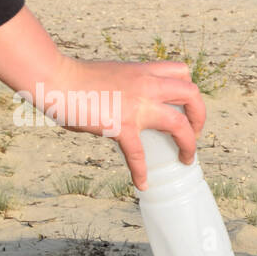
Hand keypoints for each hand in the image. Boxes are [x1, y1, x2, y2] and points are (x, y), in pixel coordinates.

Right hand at [44, 56, 205, 189]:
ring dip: (189, 144)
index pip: (182, 72)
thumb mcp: (112, 74)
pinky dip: (141, 172)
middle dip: (200, 116)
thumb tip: (129, 105)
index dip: (190, 89)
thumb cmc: (75, 78)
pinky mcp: (120, 125)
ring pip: (179, 124)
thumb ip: (128, 87)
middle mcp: (146, 85)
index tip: (186, 106)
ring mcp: (136, 106)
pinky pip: (137, 154)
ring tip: (186, 159)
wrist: (55, 79)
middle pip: (192, 94)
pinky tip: (142, 184)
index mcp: (143, 71)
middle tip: (195, 132)